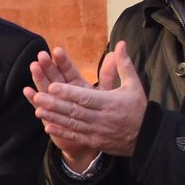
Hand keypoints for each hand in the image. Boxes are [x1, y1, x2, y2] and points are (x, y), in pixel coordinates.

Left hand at [25, 41, 146, 159]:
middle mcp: (102, 117)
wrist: (147, 138)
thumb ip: (124, 65)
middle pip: (75, 110)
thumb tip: (121, 44)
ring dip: (54, 118)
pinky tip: (48, 127)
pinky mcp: (95, 141)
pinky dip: (62, 132)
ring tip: (38, 110)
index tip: (53, 85)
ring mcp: (97, 131)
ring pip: (72, 124)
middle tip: (38, 96)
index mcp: (110, 102)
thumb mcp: (134, 85)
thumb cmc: (138, 108)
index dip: (68, 92)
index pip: (86, 97)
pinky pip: (76, 137)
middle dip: (55, 104)